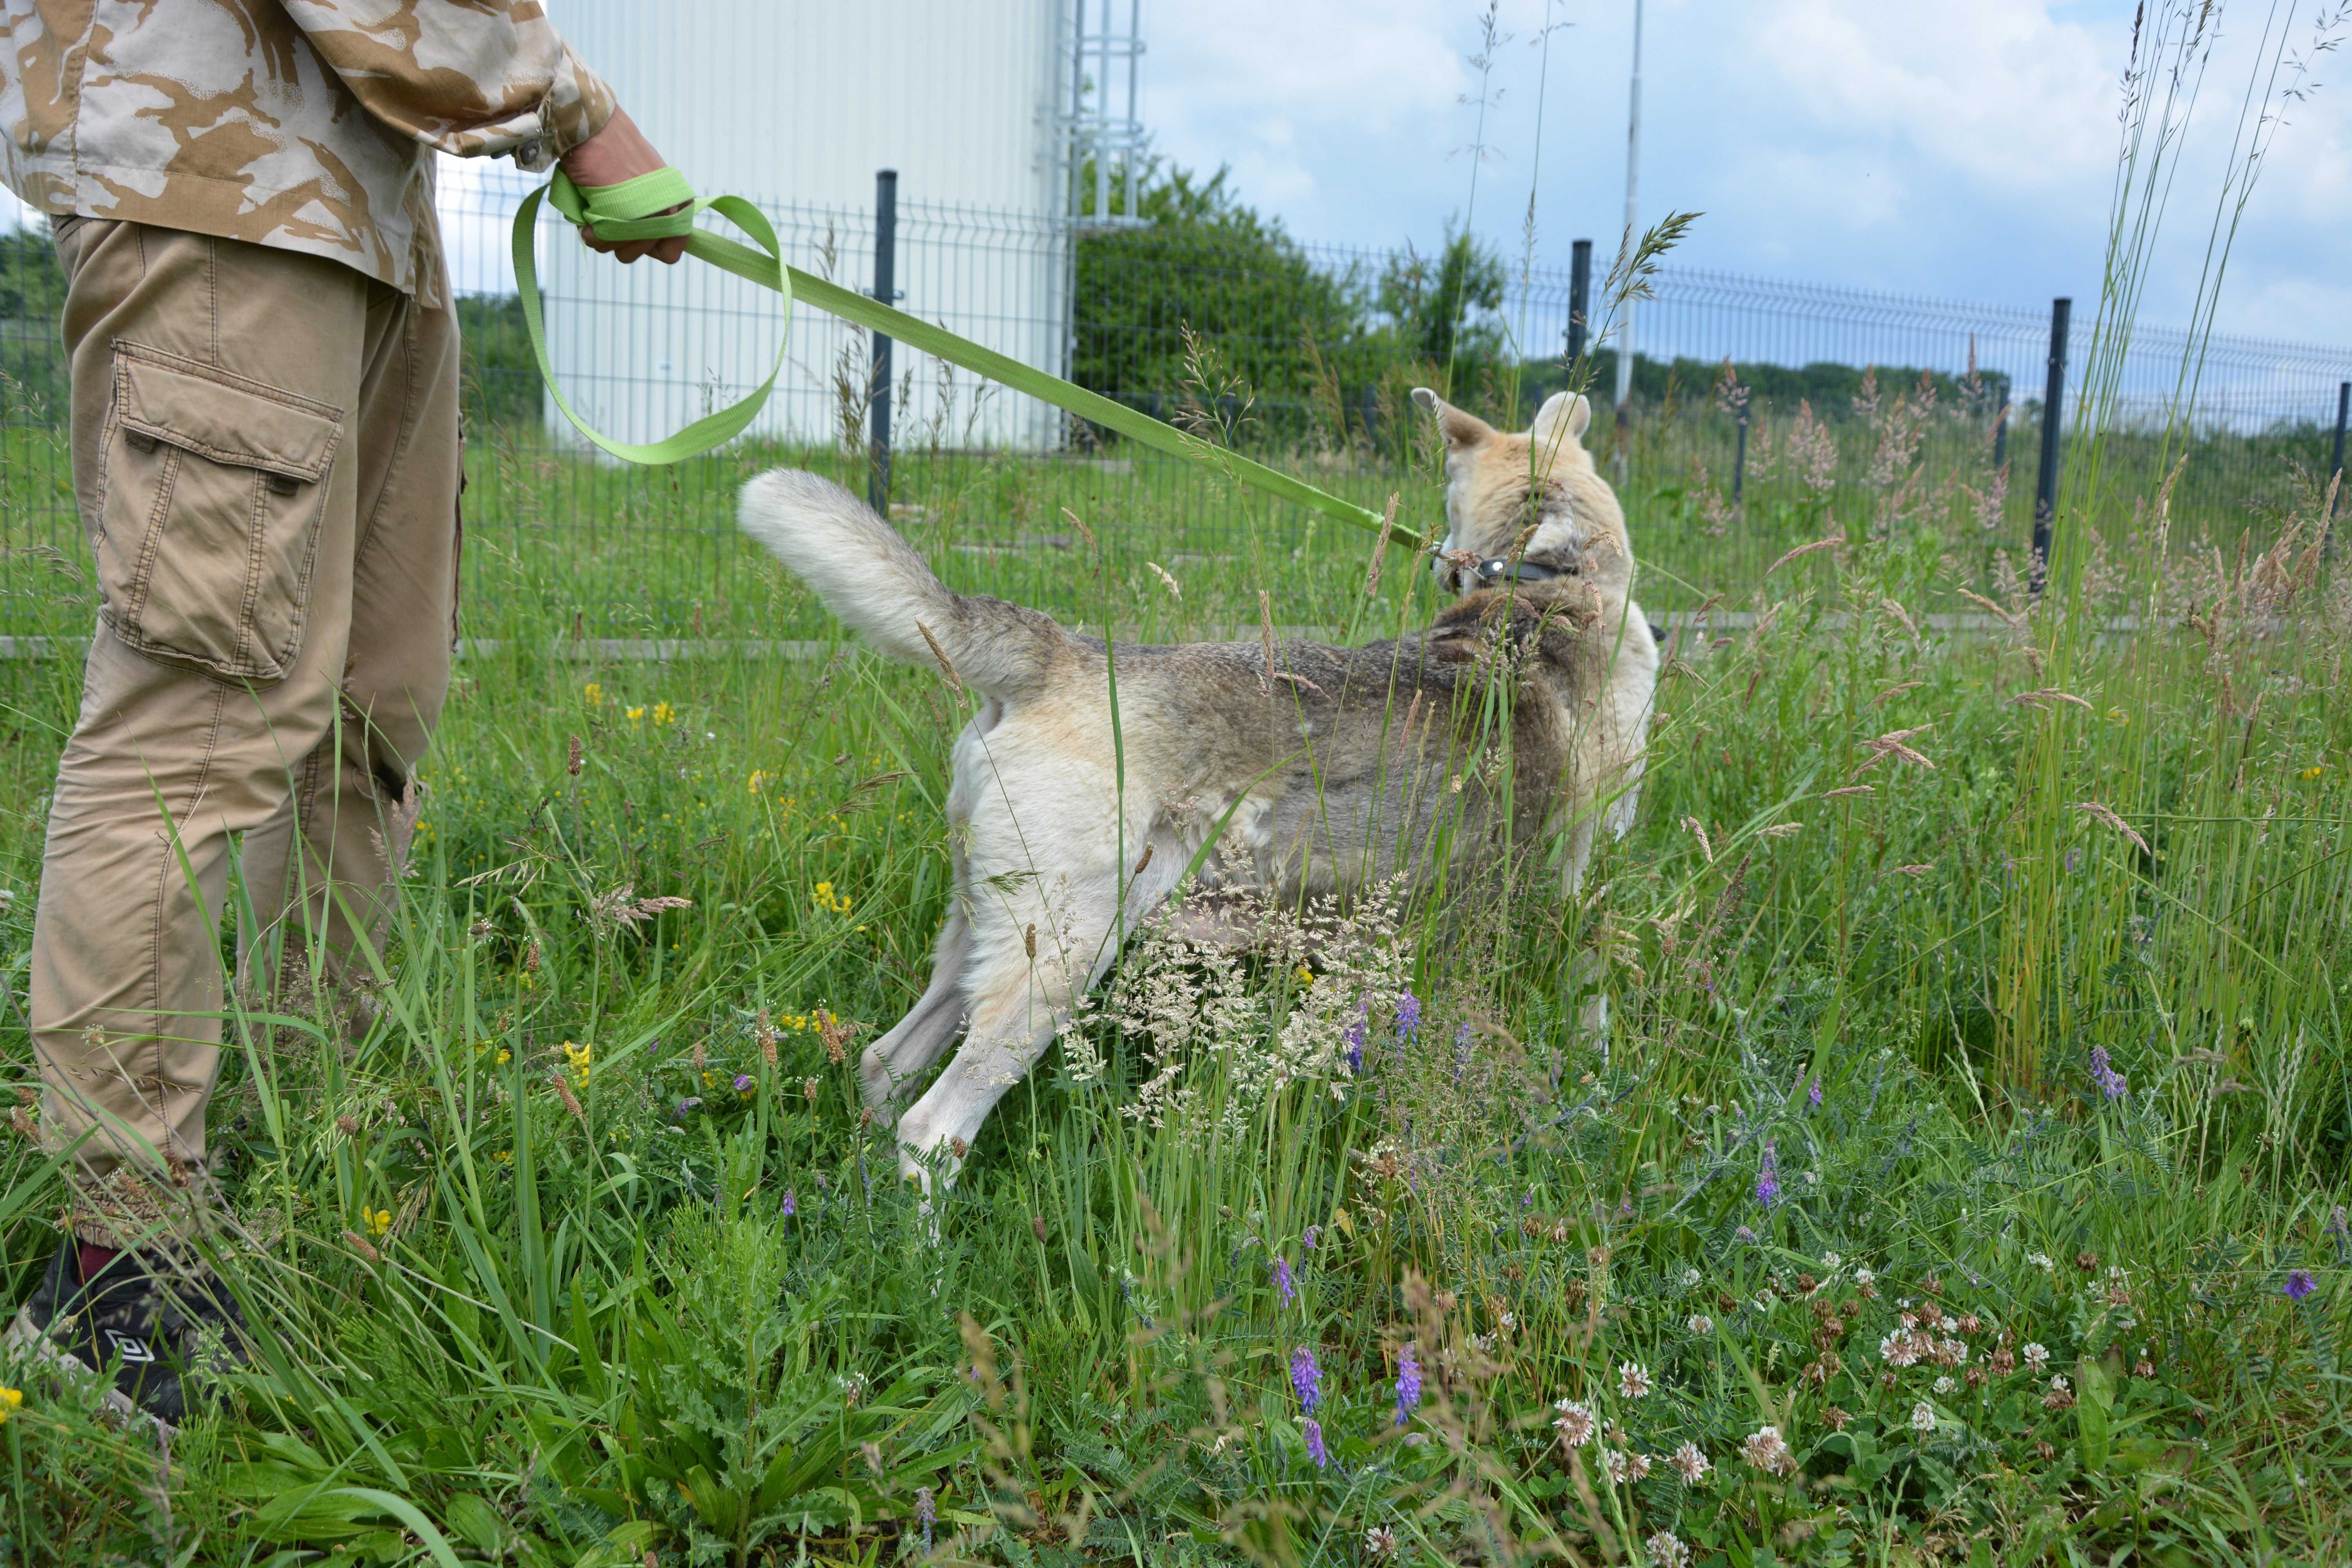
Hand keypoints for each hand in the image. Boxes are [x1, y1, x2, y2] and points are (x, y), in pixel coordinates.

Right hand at [559, 108, 686, 263]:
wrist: (595, 128)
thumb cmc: (614, 154)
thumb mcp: (642, 186)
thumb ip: (649, 216)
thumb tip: (639, 242)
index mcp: (679, 205)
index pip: (671, 252)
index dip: (646, 246)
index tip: (630, 230)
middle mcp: (672, 212)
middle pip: (644, 252)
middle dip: (620, 242)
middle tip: (607, 217)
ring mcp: (652, 214)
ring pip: (624, 252)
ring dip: (604, 238)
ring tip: (595, 211)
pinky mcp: (627, 213)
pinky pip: (606, 242)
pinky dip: (592, 234)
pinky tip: (587, 217)